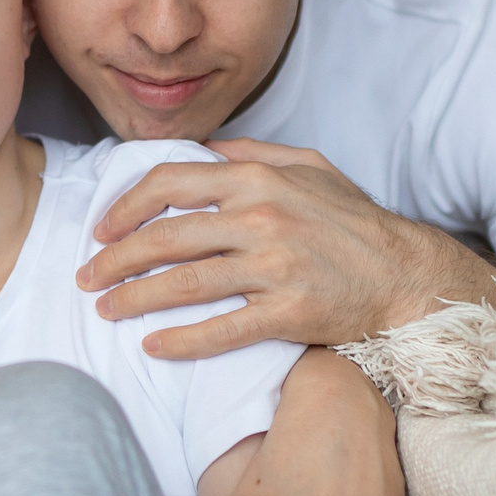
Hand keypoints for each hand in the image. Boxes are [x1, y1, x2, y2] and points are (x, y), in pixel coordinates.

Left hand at [80, 140, 495, 357]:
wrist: (409, 275)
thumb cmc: (355, 222)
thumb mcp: (310, 167)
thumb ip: (252, 152)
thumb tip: (201, 148)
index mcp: (257, 178)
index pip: (168, 183)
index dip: (124, 206)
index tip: (100, 230)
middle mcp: (260, 218)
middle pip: (164, 238)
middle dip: (113, 260)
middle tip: (86, 279)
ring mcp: (274, 267)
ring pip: (182, 284)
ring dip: (133, 300)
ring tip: (105, 311)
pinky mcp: (289, 312)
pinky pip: (221, 330)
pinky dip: (180, 341)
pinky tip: (153, 347)